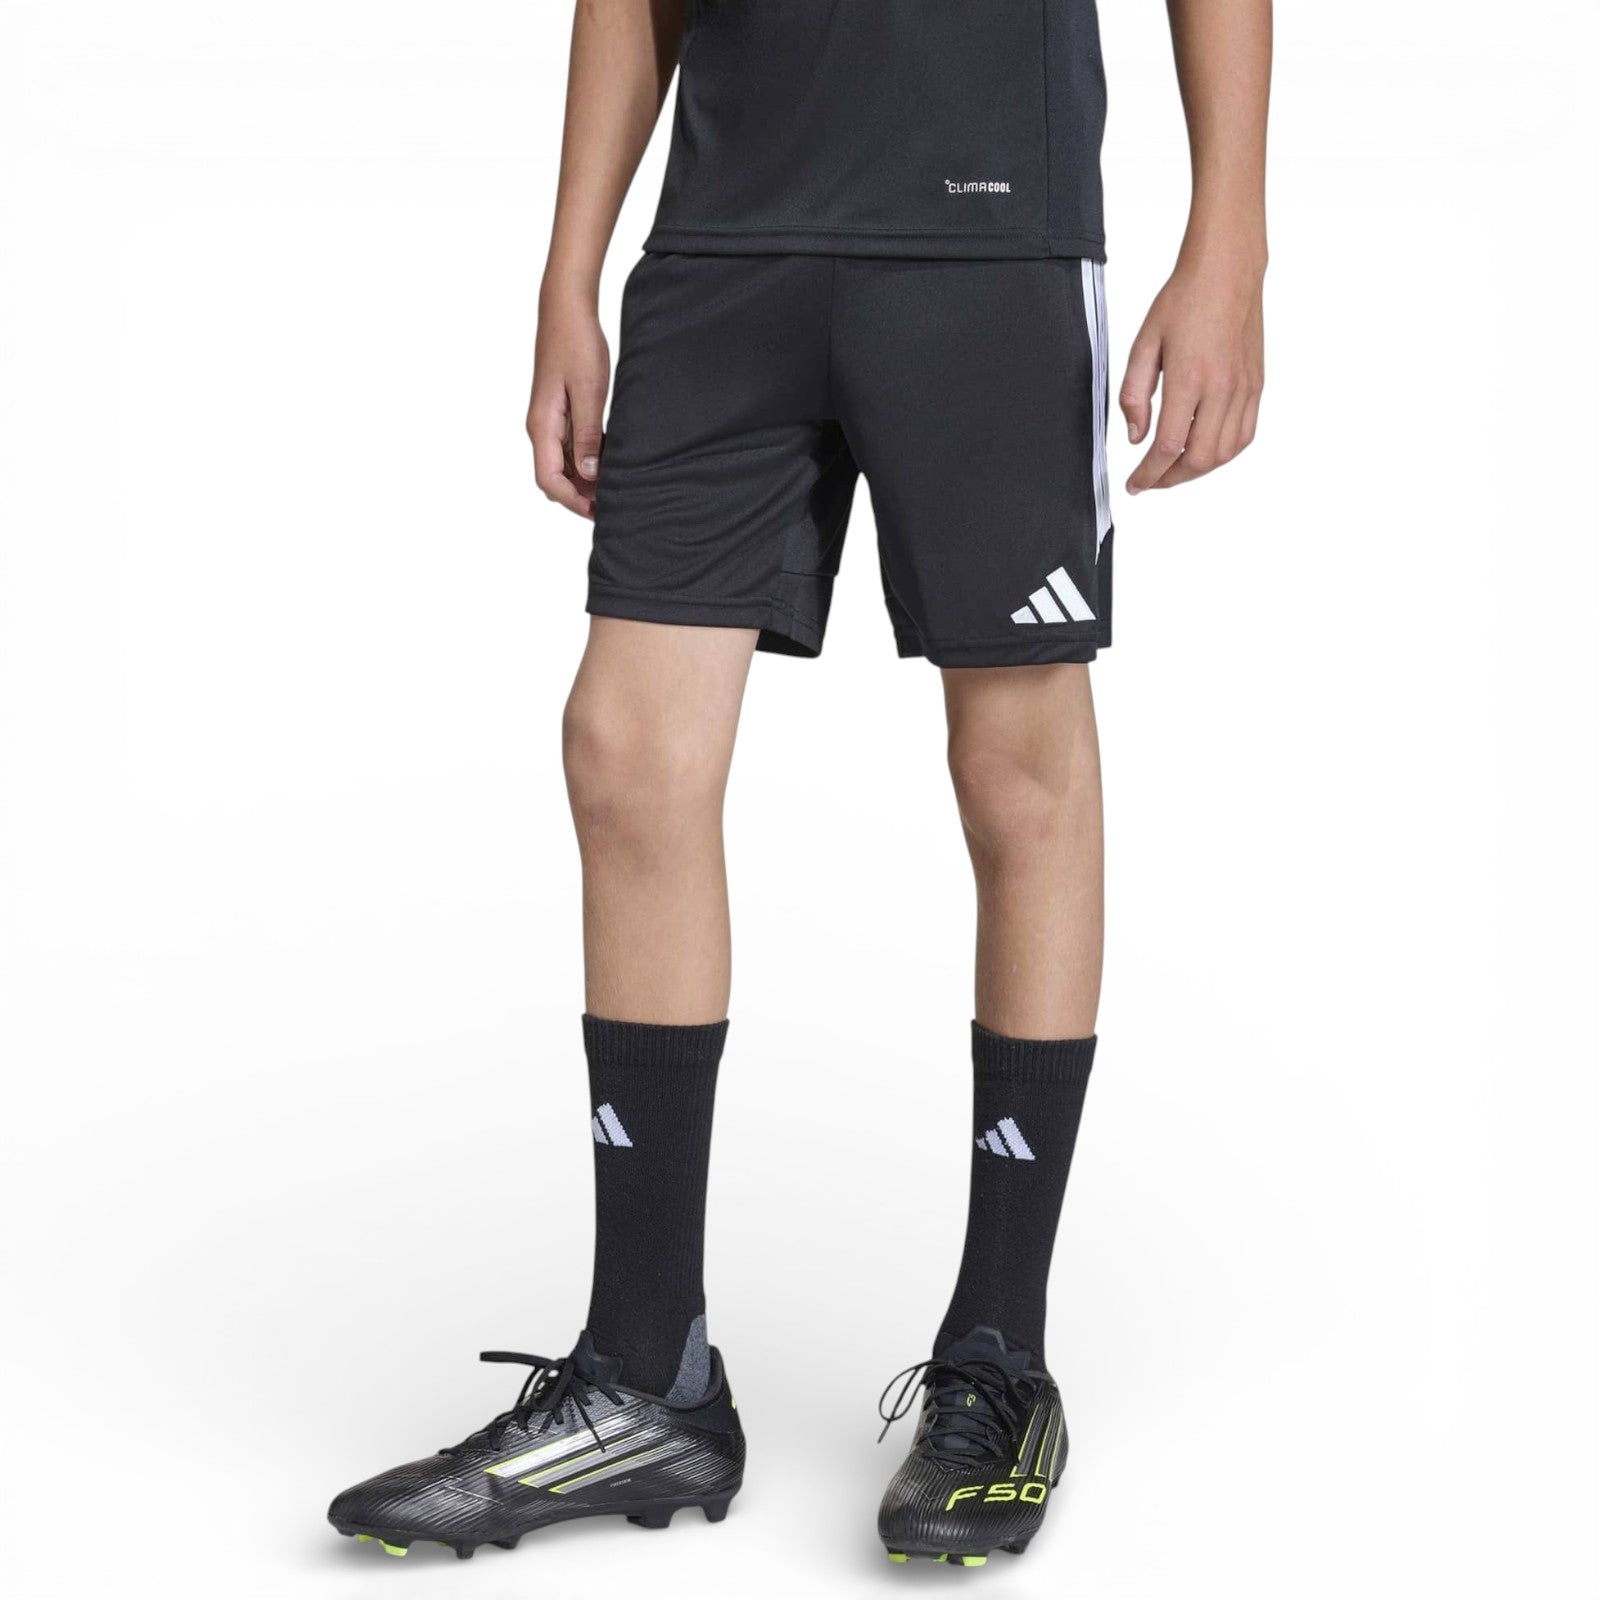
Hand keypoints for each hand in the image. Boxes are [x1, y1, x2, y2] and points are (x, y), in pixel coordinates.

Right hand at [528, 281, 610, 518]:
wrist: (566, 308)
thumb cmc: (576, 343)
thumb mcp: (588, 390)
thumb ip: (587, 434)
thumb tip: (589, 473)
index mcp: (542, 425)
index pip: (549, 479)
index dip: (573, 501)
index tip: (599, 510)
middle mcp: (541, 427)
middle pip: (554, 478)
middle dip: (579, 495)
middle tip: (613, 504)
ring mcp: (549, 420)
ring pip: (563, 465)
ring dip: (584, 480)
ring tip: (615, 487)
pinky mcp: (559, 411)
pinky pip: (569, 447)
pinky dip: (586, 460)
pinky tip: (609, 462)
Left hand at [1120, 253, 1264, 492]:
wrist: (1227, 271)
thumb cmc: (1183, 301)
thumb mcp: (1143, 344)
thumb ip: (1134, 395)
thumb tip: (1136, 438)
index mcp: (1189, 378)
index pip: (1167, 446)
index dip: (1148, 474)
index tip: (1135, 485)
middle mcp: (1222, 388)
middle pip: (1199, 459)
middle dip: (1171, 478)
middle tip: (1151, 479)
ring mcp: (1244, 388)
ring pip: (1225, 453)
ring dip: (1197, 469)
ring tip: (1174, 468)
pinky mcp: (1257, 385)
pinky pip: (1244, 435)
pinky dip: (1223, 453)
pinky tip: (1204, 450)